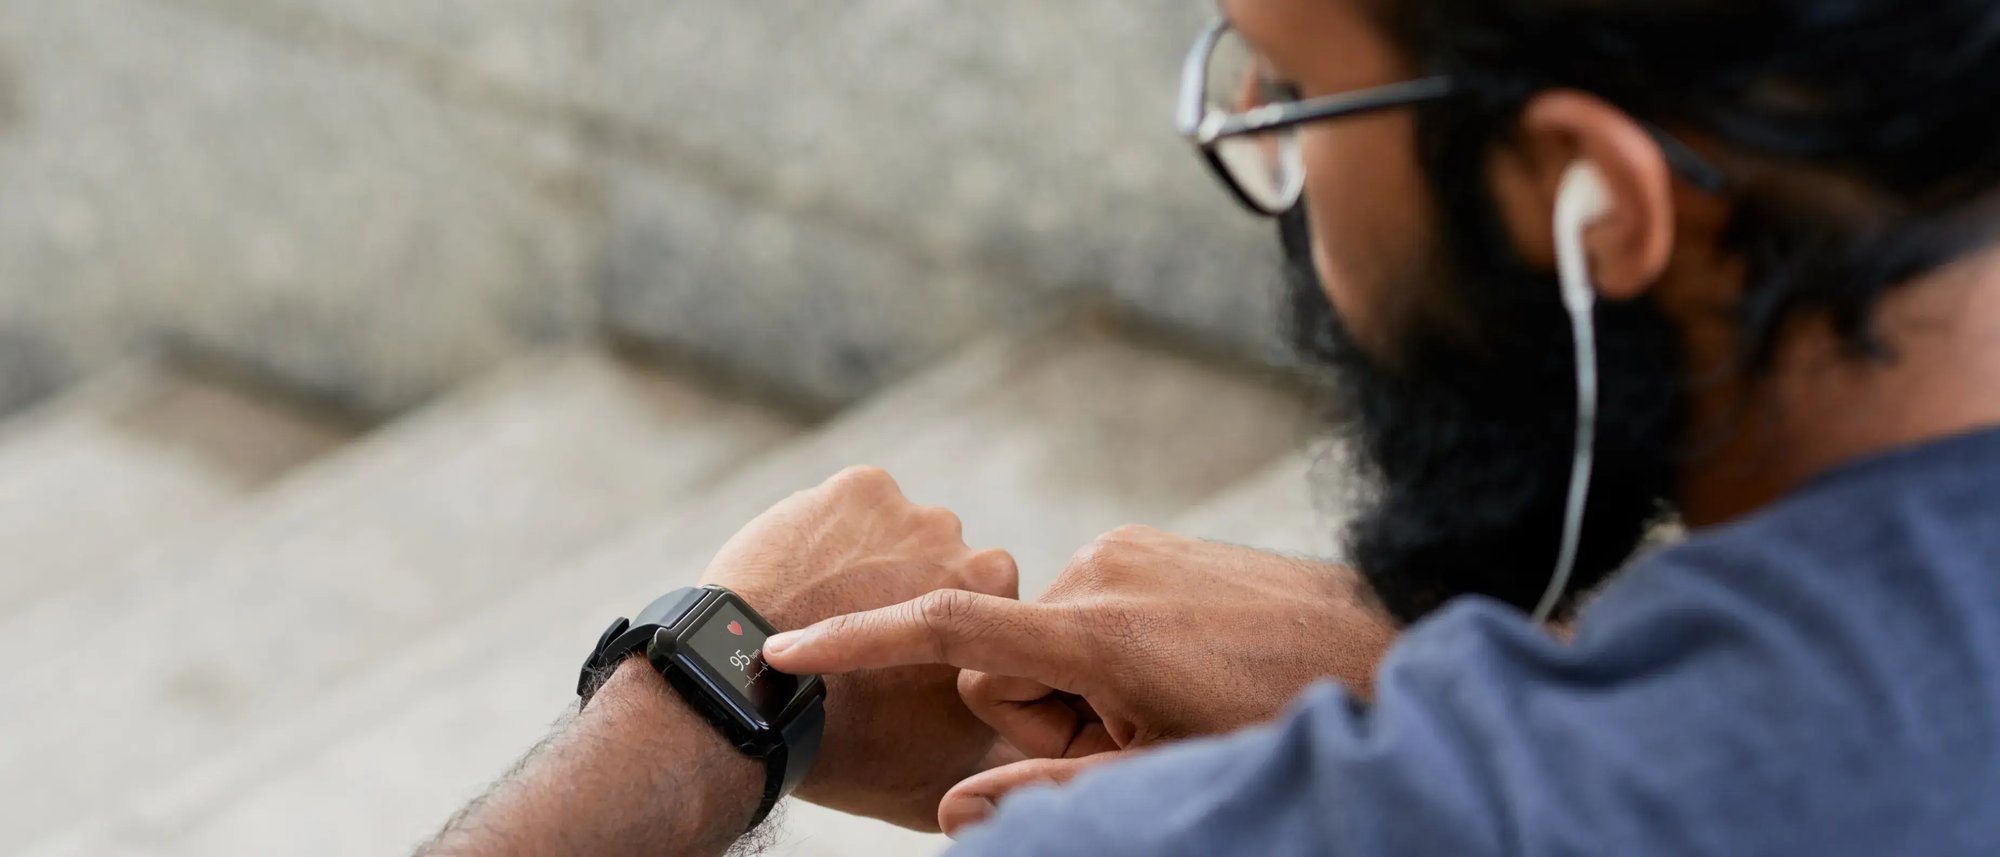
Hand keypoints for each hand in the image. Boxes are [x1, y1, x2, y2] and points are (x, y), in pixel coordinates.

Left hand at [699, 466, 1021, 831]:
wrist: (751, 697)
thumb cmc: (846, 750)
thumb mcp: (944, 777)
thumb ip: (999, 762)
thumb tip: (1026, 768)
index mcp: (1005, 624)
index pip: (986, 619)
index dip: (944, 643)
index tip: (905, 663)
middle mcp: (978, 561)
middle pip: (948, 570)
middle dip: (914, 593)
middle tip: (863, 639)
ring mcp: (920, 518)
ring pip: (900, 533)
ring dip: (875, 559)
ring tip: (824, 604)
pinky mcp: (863, 486)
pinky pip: (856, 502)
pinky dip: (833, 529)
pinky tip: (805, 574)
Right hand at [762, 525, 1398, 834]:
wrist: (1380, 641)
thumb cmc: (1279, 719)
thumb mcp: (1166, 774)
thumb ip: (1053, 793)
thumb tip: (954, 816)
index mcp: (1097, 629)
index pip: (949, 626)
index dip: (861, 642)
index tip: (784, 650)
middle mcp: (1100, 570)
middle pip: (1001, 659)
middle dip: (1043, 713)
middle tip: (1130, 738)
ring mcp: (1126, 550)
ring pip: (1042, 637)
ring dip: (1080, 686)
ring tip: (1165, 704)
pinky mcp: (1147, 545)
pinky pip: (1083, 607)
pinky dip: (1105, 651)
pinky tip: (1177, 670)